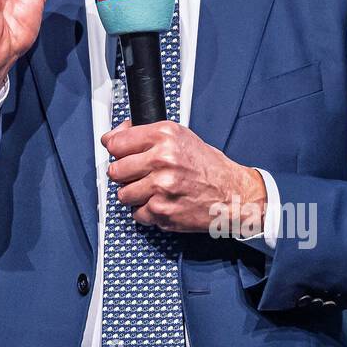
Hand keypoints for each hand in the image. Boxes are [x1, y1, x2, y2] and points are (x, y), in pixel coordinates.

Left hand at [101, 119, 266, 234]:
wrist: (233, 194)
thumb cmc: (207, 166)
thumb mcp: (180, 136)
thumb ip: (145, 133)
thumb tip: (114, 135)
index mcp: (164, 136)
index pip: (115, 143)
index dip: (115, 149)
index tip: (118, 153)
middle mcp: (162, 159)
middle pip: (115, 170)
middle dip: (124, 174)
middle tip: (138, 174)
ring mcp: (161, 187)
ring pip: (123, 194)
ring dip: (134, 194)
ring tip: (152, 190)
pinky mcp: (162, 211)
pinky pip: (136, 213)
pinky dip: (146, 211)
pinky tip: (162, 202)